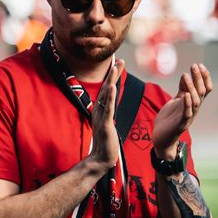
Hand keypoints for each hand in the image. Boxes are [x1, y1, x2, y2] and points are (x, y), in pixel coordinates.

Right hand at [87, 59, 123, 173]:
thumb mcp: (107, 123)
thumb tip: (109, 105)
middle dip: (113, 73)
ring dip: (111, 80)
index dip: (112, 76)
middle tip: (118, 59)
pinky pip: (108, 108)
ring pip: (107, 95)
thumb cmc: (106, 142)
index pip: (108, 89)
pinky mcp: (105, 124)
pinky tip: (113, 87)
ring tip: (115, 68)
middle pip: (106, 88)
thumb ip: (107, 113)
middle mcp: (99, 109)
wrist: (101, 158)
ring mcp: (101, 116)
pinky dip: (110, 97)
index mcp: (101, 109)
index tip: (117, 63)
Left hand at [153, 63, 211, 157]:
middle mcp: (194, 109)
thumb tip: (186, 75)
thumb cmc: (170, 118)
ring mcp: (189, 116)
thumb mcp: (176, 101)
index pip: (205, 89)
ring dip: (191, 87)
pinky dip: (187, 103)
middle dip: (199, 78)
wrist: (162, 137)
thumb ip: (182, 90)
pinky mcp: (181, 124)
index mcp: (194, 102)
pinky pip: (187, 113)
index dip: (204, 77)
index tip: (200, 65)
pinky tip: (184, 94)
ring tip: (186, 75)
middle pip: (201, 92)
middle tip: (194, 65)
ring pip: (195, 101)